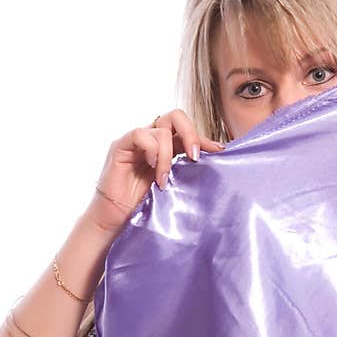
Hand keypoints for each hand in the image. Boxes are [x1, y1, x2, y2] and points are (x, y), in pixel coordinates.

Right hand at [85, 108, 224, 233]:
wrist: (118, 220)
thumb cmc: (146, 204)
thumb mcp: (176, 183)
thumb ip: (190, 168)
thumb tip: (217, 156)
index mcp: (168, 146)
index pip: (187, 130)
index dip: (204, 138)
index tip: (219, 150)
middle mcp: (152, 139)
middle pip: (176, 116)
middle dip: (191, 134)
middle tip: (194, 157)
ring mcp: (136, 141)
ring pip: (161, 129)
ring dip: (168, 156)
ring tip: (163, 179)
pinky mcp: (120, 147)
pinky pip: (140, 134)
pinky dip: (152, 149)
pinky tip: (153, 167)